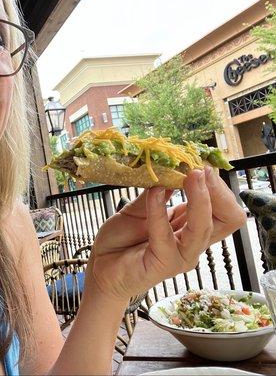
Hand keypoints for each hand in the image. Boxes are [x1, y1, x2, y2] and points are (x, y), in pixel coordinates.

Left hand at [88, 167, 245, 300]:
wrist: (100, 265)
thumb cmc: (122, 240)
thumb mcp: (141, 208)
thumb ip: (159, 193)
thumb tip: (174, 169)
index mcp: (192, 227)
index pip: (225, 209)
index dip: (218, 187)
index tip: (201, 166)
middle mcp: (193, 242)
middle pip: (230, 219)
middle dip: (218, 190)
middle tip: (200, 170)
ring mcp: (181, 256)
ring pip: (204, 227)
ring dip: (198, 197)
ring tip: (187, 175)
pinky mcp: (163, 265)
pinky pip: (166, 235)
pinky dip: (159, 210)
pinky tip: (153, 193)